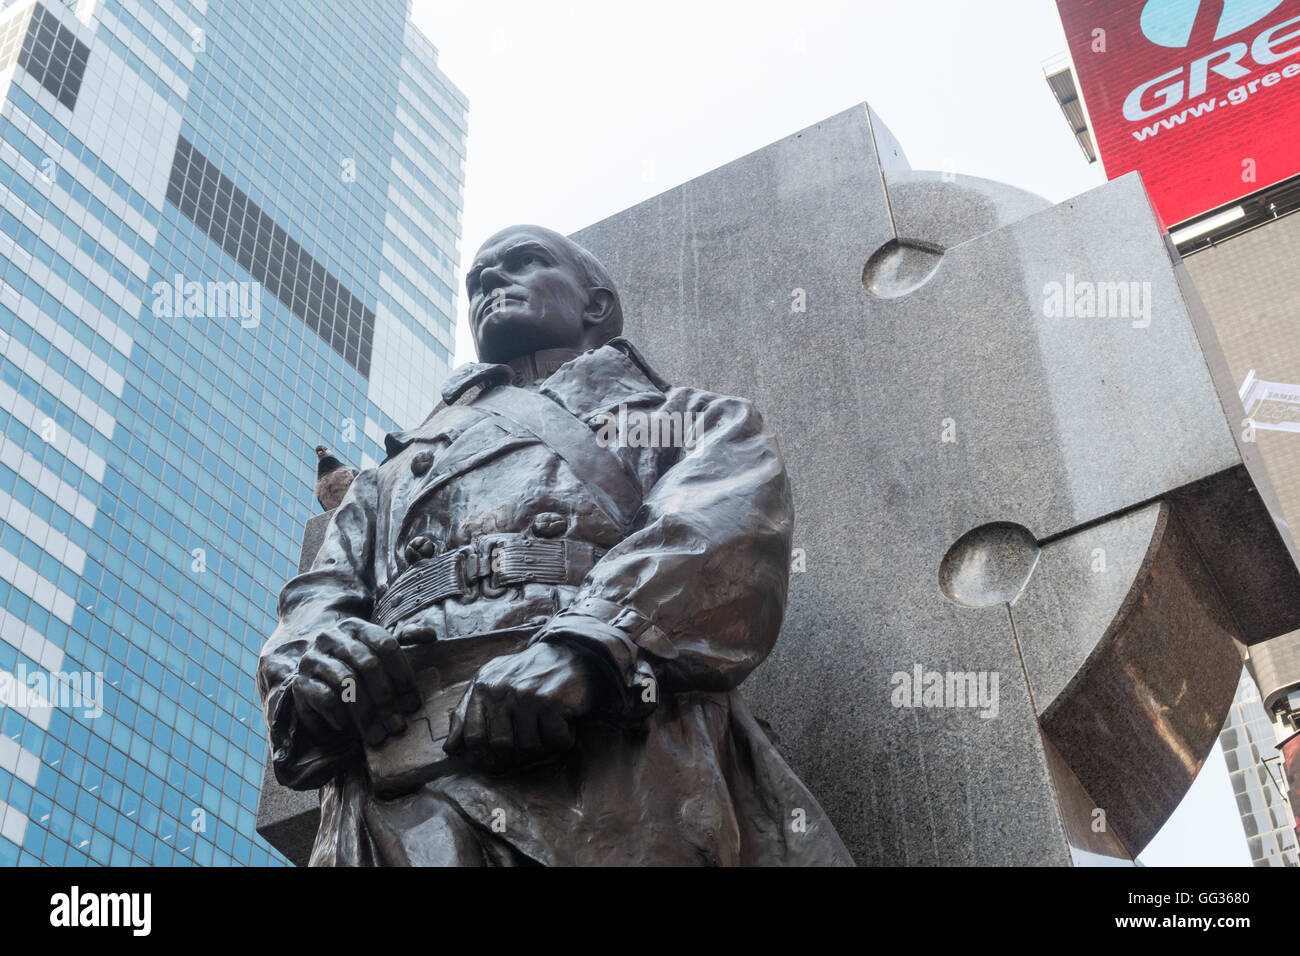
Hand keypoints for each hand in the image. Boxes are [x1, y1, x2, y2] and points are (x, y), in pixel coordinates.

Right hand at [292, 618, 420, 747]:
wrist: (315, 677)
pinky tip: (348, 727)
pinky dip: (339, 715)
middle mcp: (332, 637)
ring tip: (378, 733)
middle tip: (398, 724)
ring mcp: (313, 659)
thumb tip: (431, 636)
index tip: (413, 702)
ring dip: (366, 713)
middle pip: (368, 664)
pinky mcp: (300, 682)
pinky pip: (324, 698)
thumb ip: (407, 640)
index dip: (403, 675)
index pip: (387, 645)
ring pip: (347, 683)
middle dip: (387, 698)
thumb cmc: (356, 666)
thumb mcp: (380, 651)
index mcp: (356, 626)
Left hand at [444, 643, 599, 769]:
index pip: (472, 736)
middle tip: (532, 741)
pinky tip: (565, 723)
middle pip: (500, 746)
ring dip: (544, 745)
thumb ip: (466, 714)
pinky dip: (563, 739)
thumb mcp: (491, 686)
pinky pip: (554, 740)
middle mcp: (502, 690)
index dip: (486, 753)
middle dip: (518, 752)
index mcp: (483, 687)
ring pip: (528, 747)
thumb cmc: (527, 674)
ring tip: (548, 727)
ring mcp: (526, 696)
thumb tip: (449, 749)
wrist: (569, 652)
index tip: (500, 755)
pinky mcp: (550, 701)